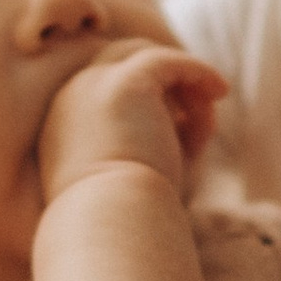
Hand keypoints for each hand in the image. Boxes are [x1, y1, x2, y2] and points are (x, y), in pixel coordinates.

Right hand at [40, 46, 229, 199]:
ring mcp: (93, 84)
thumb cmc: (122, 216)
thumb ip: (156, 144)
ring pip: (147, 60)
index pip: (103, 89)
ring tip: (208, 114)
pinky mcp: (126, 81)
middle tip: (196, 108)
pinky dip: (198, 71)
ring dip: (182, 84)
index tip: (177, 127)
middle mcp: (70, 97)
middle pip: (121, 64)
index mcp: (60, 124)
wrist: (109, 220)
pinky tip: (220, 91)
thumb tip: (193, 122)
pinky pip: (169, 60)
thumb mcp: (134, 178)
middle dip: (161, 82)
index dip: (143, 100)